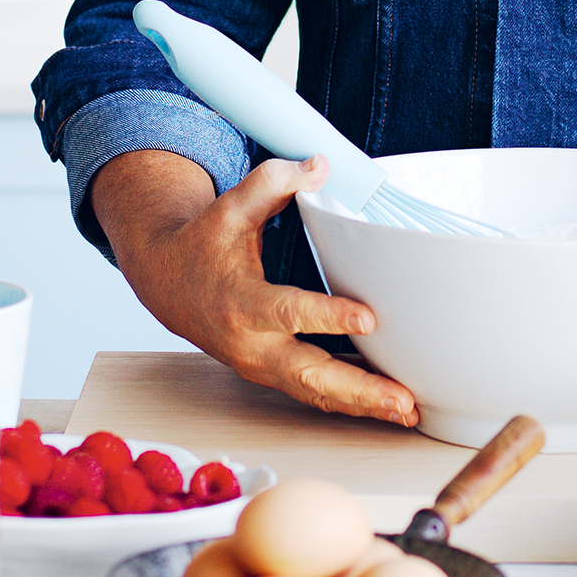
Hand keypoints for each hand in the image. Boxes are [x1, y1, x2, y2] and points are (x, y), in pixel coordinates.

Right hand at [91, 147, 417, 426]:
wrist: (167, 282)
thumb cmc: (204, 243)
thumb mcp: (229, 208)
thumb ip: (272, 183)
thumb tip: (319, 165)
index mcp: (241, 300)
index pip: (288, 312)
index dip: (329, 317)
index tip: (370, 319)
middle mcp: (252, 343)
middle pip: (308, 374)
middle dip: (358, 390)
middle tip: (403, 399)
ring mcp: (262, 366)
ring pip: (314, 394)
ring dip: (362, 405)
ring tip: (409, 411)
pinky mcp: (272, 374)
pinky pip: (313, 393)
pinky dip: (349, 402)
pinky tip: (386, 405)